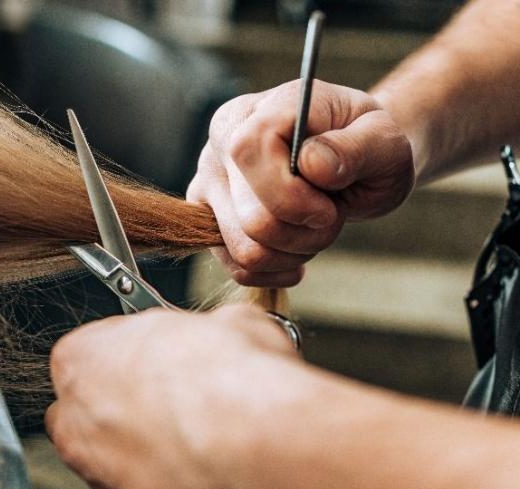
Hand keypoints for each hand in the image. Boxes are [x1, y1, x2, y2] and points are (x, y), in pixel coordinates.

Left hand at [45, 305, 331, 488]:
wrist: (261, 462)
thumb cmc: (233, 388)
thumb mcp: (232, 322)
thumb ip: (206, 330)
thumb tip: (227, 331)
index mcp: (82, 360)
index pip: (93, 349)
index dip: (137, 351)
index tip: (169, 353)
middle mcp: (76, 423)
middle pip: (91, 408)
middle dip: (129, 402)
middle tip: (182, 398)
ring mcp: (100, 479)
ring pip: (114, 460)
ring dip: (148, 449)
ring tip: (205, 441)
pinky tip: (209, 476)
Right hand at [187, 80, 413, 286]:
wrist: (352, 162)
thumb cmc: (367, 147)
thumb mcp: (385, 141)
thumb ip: (357, 147)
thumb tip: (312, 163)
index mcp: (256, 113)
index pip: (248, 152)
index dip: (291, 194)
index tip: (330, 205)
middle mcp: (220, 145)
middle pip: (252, 219)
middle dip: (305, 233)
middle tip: (331, 216)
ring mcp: (207, 184)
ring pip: (244, 250)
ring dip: (294, 253)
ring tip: (314, 230)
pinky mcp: (208, 221)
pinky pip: (238, 268)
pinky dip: (276, 270)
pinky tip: (298, 253)